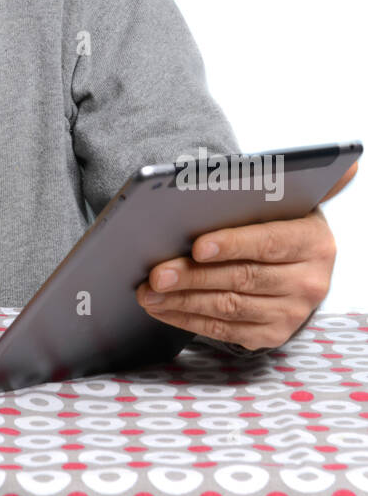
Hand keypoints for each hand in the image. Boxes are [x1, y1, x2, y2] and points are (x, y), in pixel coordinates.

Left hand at [135, 160, 358, 350]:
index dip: (233, 244)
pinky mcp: (271, 335)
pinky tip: (162, 308)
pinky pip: (224, 330)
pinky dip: (188, 319)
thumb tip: (350, 160)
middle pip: (242, 278)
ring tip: (147, 291)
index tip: (196, 245)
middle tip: (155, 272)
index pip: (269, 243)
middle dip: (194, 276)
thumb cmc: (279, 224)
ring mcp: (292, 313)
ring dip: (184, 301)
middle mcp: (310, 282)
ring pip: (229, 307)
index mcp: (314, 242)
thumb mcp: (294, 202)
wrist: (295, 267)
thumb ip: (307, 181)